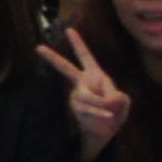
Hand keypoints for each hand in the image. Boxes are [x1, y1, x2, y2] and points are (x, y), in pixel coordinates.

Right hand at [35, 30, 132, 156]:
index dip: (78, 43)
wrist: (104, 132)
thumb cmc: (115, 112)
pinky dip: (101, 113)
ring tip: (109, 113)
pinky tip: (108, 116)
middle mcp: (82, 83)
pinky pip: (89, 108)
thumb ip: (117, 96)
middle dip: (52, 58)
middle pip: (65, 68)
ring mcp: (76, 95)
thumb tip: (104, 98)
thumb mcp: (123, 101)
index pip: (85, 56)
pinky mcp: (76, 108)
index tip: (68, 29)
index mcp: (95, 75)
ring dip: (102, 105)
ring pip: (87, 96)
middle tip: (37, 47)